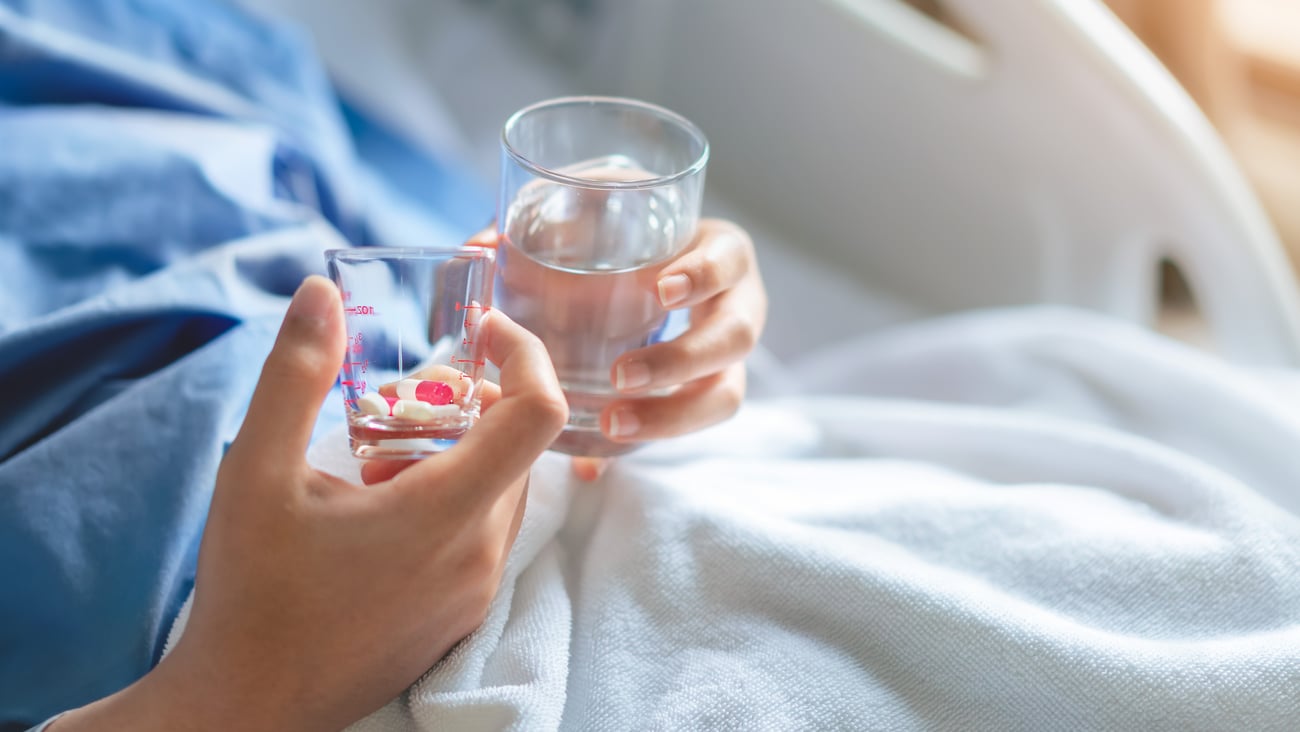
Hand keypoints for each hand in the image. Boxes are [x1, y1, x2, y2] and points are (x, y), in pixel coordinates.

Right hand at [56, 276, 566, 731]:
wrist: (247, 705)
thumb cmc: (251, 592)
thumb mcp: (257, 471)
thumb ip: (293, 374)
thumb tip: (318, 292)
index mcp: (447, 512)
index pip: (540, 413)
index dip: (525, 354)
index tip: (482, 329)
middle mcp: (481, 555)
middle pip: (519, 447)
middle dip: (476, 402)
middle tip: (403, 398)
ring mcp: (476, 593)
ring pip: (503, 491)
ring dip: (463, 453)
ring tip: (380, 458)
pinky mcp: (461, 617)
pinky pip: (485, 535)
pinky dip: (456, 498)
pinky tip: (383, 508)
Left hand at [469, 219, 765, 480]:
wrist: (639, 265)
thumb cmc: (621, 233)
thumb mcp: (592, 213)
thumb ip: (541, 220)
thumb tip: (481, 245)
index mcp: (720, 252)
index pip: (730, 260)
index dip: (705, 276)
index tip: (661, 291)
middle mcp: (737, 305)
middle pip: (734, 338)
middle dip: (681, 361)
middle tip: (621, 375)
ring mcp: (725, 356)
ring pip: (723, 395)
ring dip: (672, 416)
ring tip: (612, 425)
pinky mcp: (702, 394)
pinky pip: (686, 425)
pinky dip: (642, 441)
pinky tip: (595, 462)